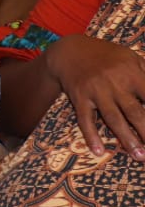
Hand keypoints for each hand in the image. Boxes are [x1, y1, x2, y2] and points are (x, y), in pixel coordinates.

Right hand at [48, 33, 144, 159]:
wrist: (69, 51)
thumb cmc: (107, 56)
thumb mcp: (131, 57)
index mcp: (132, 72)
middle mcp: (114, 83)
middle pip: (134, 111)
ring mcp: (95, 91)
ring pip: (113, 118)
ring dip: (127, 138)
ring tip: (139, 156)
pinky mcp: (79, 98)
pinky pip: (85, 119)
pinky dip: (91, 135)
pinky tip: (98, 151)